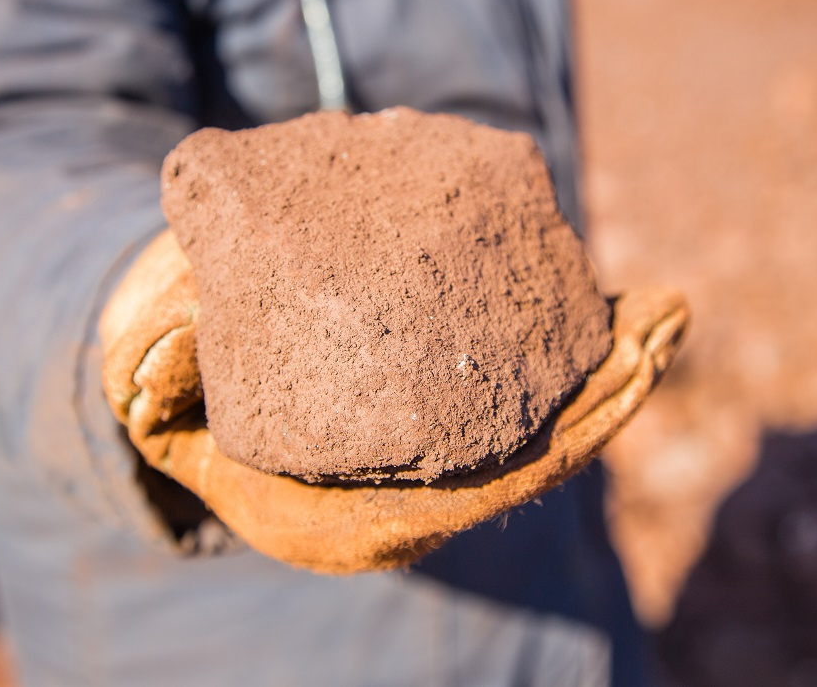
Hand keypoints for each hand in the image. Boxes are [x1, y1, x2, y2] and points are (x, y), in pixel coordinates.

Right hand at [100, 230, 688, 573]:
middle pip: (534, 455)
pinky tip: (609, 302)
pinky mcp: (438, 415)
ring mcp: (429, 459)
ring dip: (604, 368)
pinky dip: (567, 352)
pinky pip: (518, 388)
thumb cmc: (185, 403)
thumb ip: (156, 388)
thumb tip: (145, 370)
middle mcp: (409, 494)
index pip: (485, 486)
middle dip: (608, 393)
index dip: (564, 436)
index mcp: (358, 514)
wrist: (190, 396)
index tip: (627, 373)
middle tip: (670, 320)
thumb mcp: (161, 402)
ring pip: (537, 424)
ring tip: (667, 306)